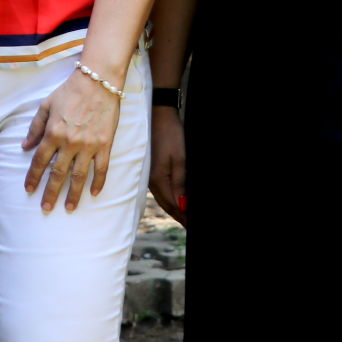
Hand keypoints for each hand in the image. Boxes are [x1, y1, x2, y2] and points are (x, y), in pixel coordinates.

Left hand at [22, 63, 120, 212]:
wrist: (98, 80)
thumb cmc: (70, 91)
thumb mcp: (46, 105)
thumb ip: (35, 128)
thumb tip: (24, 146)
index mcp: (53, 133)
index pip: (39, 161)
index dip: (33, 177)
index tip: (29, 190)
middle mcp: (69, 142)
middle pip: (58, 173)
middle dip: (51, 193)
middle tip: (46, 208)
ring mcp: (89, 145)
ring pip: (79, 176)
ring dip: (73, 194)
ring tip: (69, 208)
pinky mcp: (105, 144)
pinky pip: (102, 168)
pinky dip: (99, 182)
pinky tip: (94, 194)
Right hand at [148, 104, 185, 224]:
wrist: (158, 115)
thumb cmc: (170, 135)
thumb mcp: (179, 160)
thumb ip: (180, 184)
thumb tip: (182, 205)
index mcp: (158, 179)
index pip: (172, 205)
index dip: (183, 217)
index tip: (192, 226)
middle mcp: (151, 180)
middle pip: (166, 204)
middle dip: (179, 216)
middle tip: (190, 225)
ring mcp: (149, 175)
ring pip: (162, 198)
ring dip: (173, 208)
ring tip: (185, 216)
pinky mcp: (151, 169)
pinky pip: (159, 189)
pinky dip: (168, 197)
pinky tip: (174, 198)